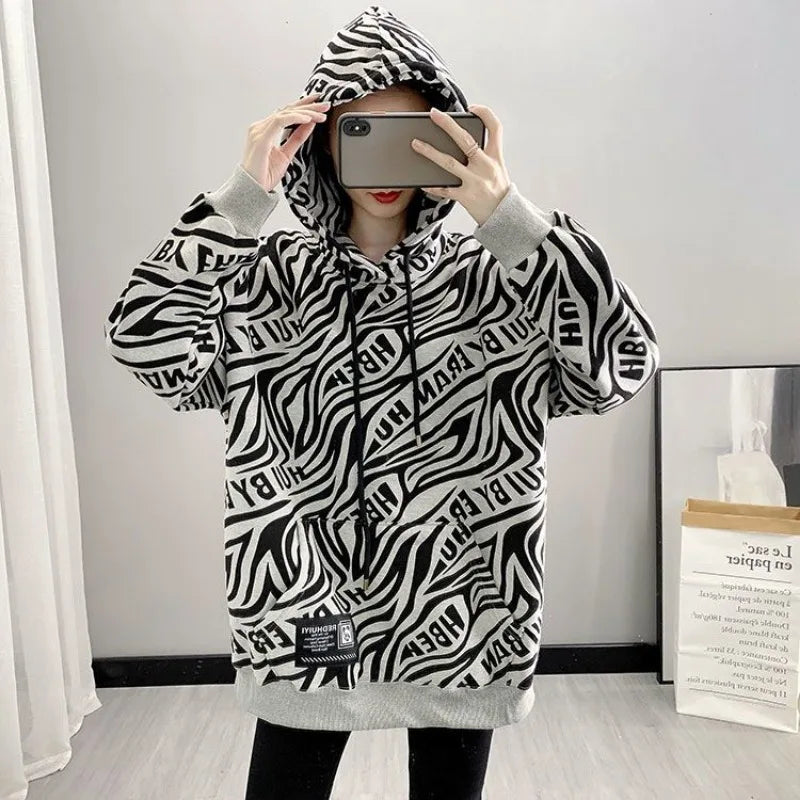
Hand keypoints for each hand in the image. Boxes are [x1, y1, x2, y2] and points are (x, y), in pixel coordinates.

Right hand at [241, 92, 330, 191]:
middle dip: (308, 106)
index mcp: (265, 130)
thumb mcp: (286, 155)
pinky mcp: (261, 138)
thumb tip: (309, 125)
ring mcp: (259, 131)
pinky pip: (280, 122)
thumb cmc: (264, 175)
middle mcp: (260, 127)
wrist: (252, 189)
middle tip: (325, 105)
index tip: (318, 104)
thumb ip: (296, 139)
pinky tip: (308, 119)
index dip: (302, 106)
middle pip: (287, 110)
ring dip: (305, 112)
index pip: (286, 113)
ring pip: (285, 113)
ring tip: (321, 114)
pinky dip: (295, 118)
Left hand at [411, 105, 510, 225]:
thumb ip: (485, 154)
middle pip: (466, 140)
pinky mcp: (465, 197)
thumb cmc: (498, 190)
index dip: (484, 113)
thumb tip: (460, 140)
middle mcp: (486, 166)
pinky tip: (422, 182)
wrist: (505, 216)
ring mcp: (475, 181)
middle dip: (448, 125)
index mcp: (496, 156)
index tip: (472, 108)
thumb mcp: (498, 168)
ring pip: (449, 163)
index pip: (495, 127)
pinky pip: (444, 189)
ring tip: (416, 143)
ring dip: (430, 152)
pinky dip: (432, 186)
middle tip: (434, 114)